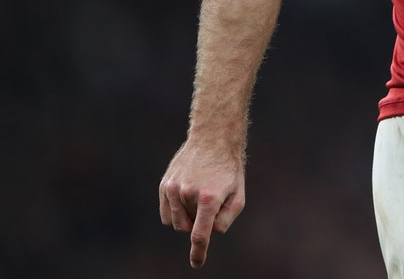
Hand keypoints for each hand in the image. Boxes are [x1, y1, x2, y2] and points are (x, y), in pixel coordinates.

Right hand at [159, 139, 245, 267]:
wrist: (213, 139)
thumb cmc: (229, 169)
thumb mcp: (238, 194)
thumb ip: (226, 218)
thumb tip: (211, 232)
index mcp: (209, 197)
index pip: (200, 234)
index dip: (198, 252)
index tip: (196, 263)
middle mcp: (188, 193)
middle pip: (189, 228)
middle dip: (198, 223)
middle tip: (210, 203)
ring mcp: (173, 188)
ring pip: (176, 222)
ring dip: (187, 217)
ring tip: (199, 195)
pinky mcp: (164, 185)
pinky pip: (166, 213)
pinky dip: (175, 212)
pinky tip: (186, 196)